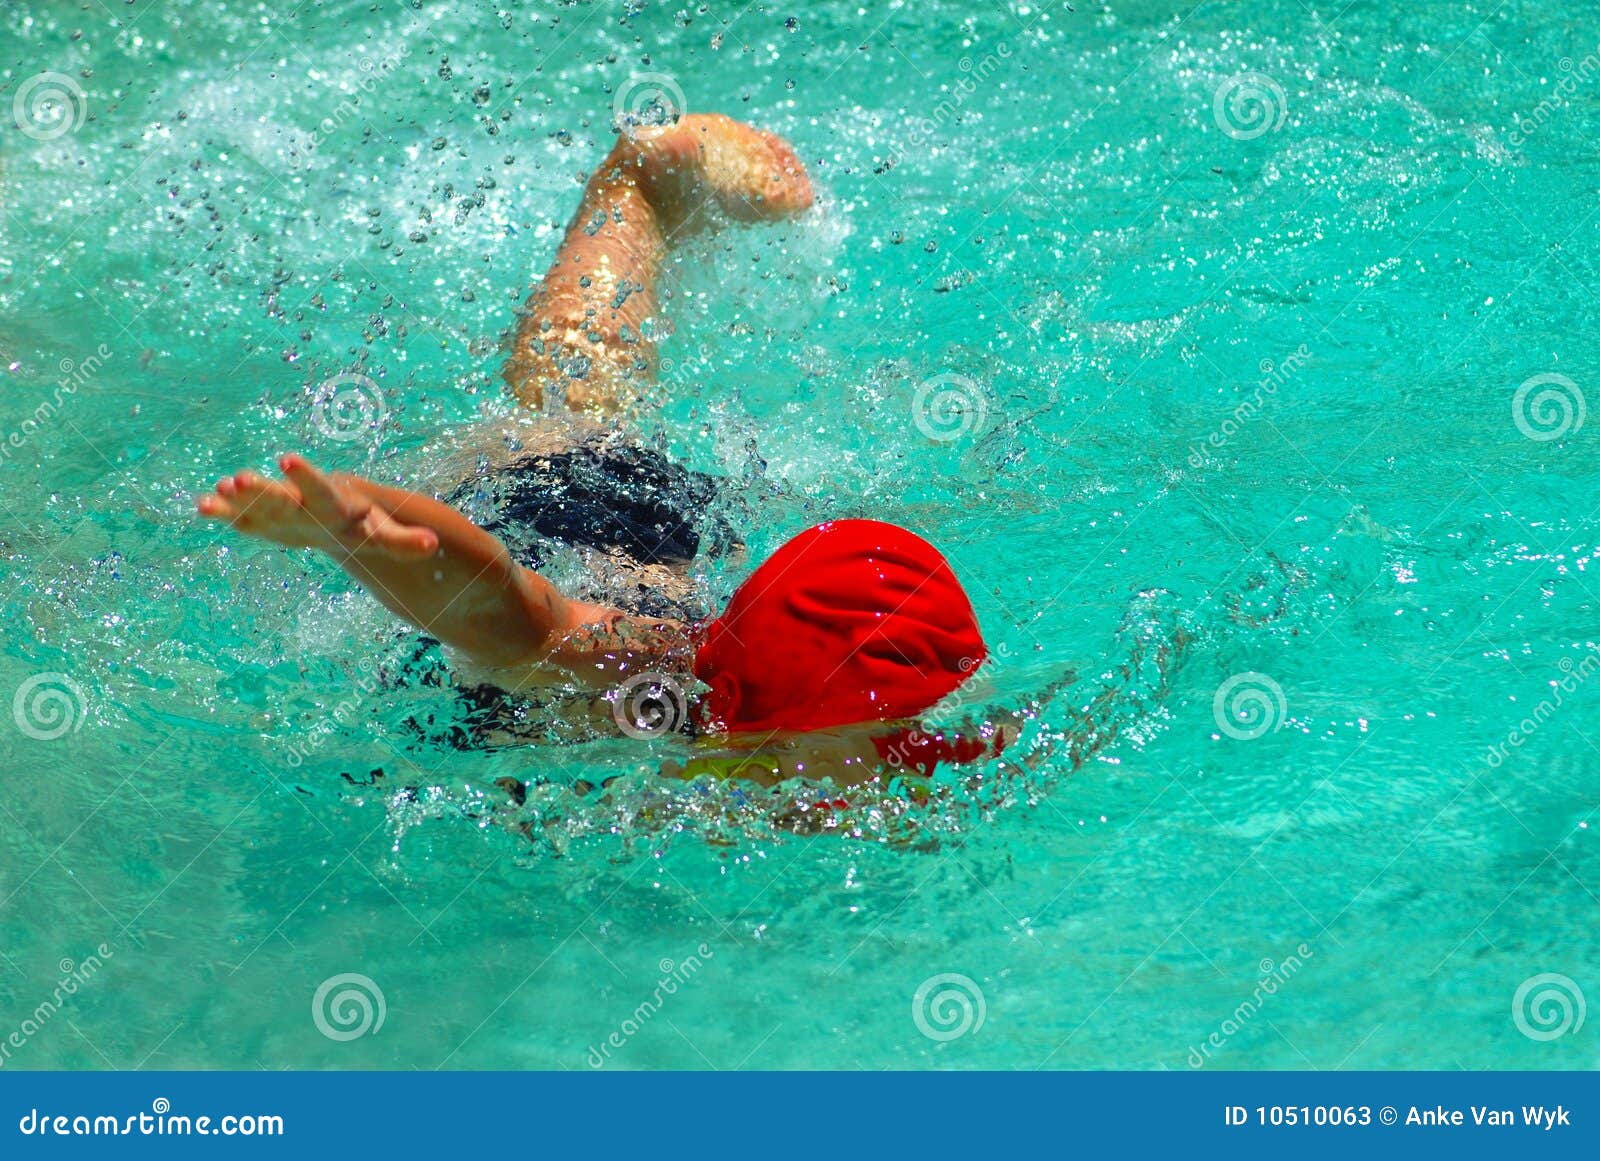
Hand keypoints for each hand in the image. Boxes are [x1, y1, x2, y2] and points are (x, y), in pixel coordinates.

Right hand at [196, 454, 438, 559]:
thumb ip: (405, 541)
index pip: (321, 492)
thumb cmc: (364, 523)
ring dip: (240, 499)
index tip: (287, 460)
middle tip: (239, 479)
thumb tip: (433, 543)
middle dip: (263, 491)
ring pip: (260, 503)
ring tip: (218, 491)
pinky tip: (202, 507)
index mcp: (333, 504)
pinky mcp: (264, 520)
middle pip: (283, 498)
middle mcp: (303, 502)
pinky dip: (224, 513)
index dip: (306, 478)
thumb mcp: (384, 535)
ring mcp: (282, 509)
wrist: (338, 513)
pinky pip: (242, 517)